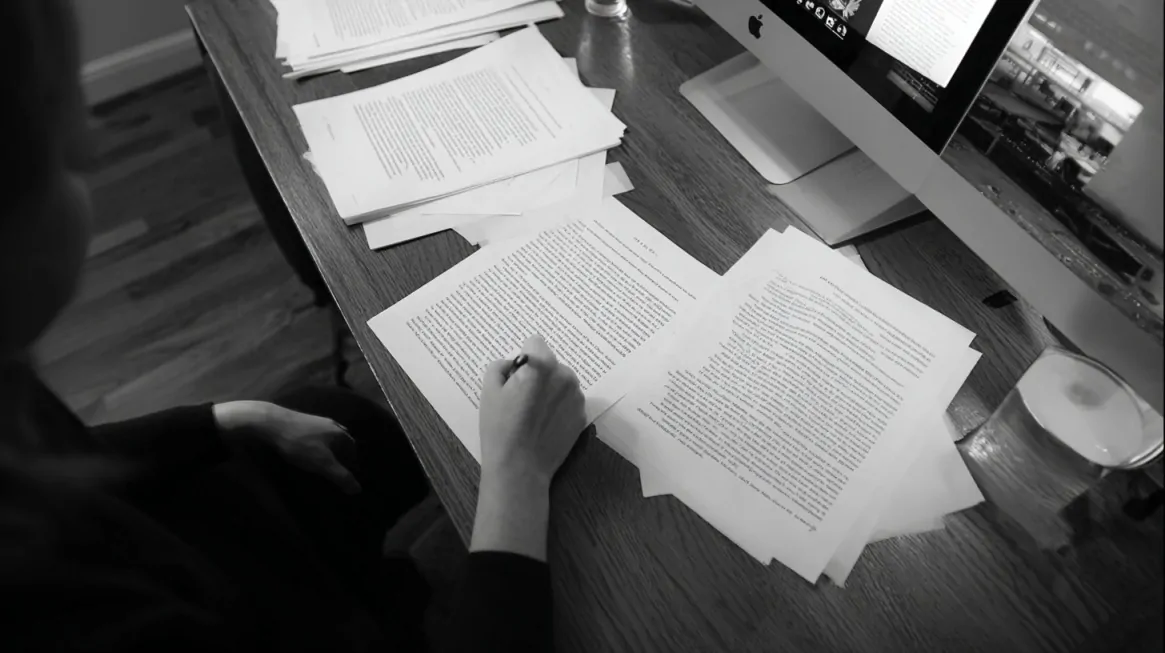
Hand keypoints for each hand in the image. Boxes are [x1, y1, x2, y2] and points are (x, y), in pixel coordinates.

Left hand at [213, 401, 360, 494]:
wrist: (272, 423)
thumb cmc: (300, 444)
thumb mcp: (322, 463)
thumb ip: (340, 476)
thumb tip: (358, 490)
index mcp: (339, 433)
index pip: (353, 447)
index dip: (352, 460)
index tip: (347, 471)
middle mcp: (331, 424)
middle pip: (342, 440)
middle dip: (342, 452)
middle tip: (336, 466)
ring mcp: (316, 420)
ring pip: (329, 436)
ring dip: (329, 447)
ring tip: (322, 459)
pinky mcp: (302, 420)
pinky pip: (316, 433)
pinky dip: (317, 442)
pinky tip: (307, 449)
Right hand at [479, 335, 585, 489]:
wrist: (520, 468)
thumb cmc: (500, 428)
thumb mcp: (489, 390)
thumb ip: (500, 365)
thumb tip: (514, 364)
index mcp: (541, 365)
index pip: (535, 342)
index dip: (522, 357)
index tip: (515, 376)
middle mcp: (565, 375)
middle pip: (550, 362)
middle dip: (538, 373)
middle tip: (521, 398)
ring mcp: (577, 397)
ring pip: (561, 382)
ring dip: (550, 389)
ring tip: (533, 414)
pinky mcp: (582, 415)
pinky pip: (569, 401)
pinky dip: (559, 407)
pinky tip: (545, 424)